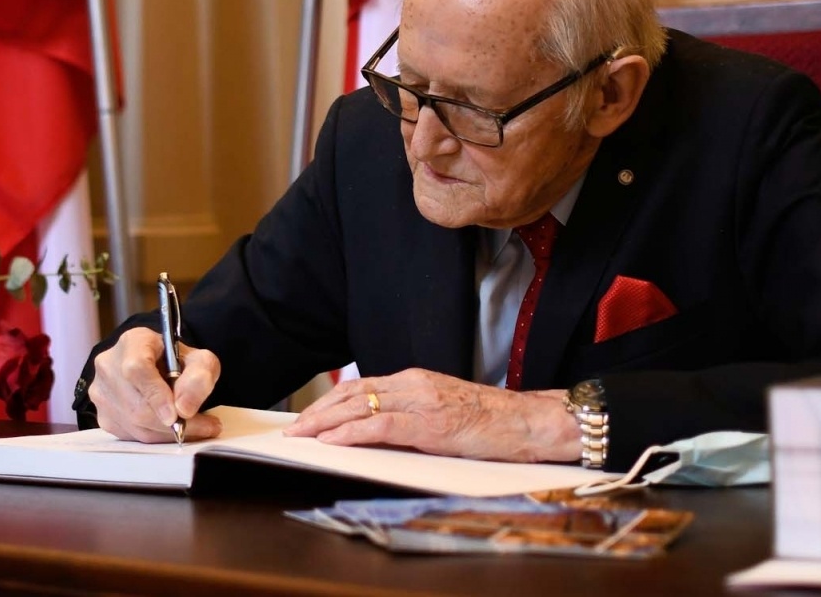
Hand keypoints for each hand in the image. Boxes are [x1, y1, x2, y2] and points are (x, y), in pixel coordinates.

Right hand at [88, 327, 223, 443]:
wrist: (157, 366)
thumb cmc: (177, 361)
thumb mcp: (199, 359)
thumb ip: (199, 377)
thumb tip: (185, 408)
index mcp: (132, 342)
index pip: (137, 369)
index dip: (157, 395)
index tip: (180, 413)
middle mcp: (109, 365)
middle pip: (137, 405)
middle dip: (174, 422)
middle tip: (206, 426)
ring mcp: (102, 392)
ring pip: (135, 425)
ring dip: (169, 433)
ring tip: (196, 428)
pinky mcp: (103, 415)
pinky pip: (132, 436)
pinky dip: (157, 438)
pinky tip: (174, 429)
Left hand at [282, 368, 580, 462]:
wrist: (528, 421)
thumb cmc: (491, 422)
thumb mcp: (443, 411)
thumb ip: (412, 414)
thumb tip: (378, 430)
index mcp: (414, 379)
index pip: (360, 386)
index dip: (330, 401)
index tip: (308, 417)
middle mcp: (412, 384)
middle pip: (352, 392)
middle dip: (318, 411)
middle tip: (293, 428)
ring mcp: (420, 401)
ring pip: (359, 406)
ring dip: (324, 422)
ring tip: (301, 435)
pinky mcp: (429, 423)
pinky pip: (380, 425)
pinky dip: (351, 432)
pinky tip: (332, 440)